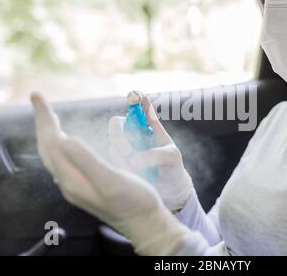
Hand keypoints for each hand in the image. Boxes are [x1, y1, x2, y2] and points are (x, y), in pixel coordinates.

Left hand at [31, 92, 188, 254]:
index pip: (51, 142)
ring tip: (51, 117)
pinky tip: (68, 141)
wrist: (144, 223)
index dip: (44, 118)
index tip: (38, 96)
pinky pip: (65, 159)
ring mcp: (77, 185)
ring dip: (51, 132)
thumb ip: (87, 160)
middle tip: (39, 99)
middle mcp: (70, 182)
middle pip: (48, 147)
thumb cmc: (134, 202)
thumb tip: (64, 138)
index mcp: (73, 179)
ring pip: (55, 154)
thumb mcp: (112, 180)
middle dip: (44, 122)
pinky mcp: (85, 185)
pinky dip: (62, 143)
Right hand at [108, 91, 192, 211]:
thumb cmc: (172, 167)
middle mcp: (134, 133)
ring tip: (136, 168)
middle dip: (118, 135)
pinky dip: (121, 167)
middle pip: (116, 124)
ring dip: (121, 155)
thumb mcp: (172, 157)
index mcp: (149, 125)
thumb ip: (157, 154)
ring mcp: (125, 148)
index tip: (134, 97)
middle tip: (126, 150)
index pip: (140, 106)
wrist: (169, 189)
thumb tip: (134, 159)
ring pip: (113, 145)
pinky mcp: (119, 163)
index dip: (136, 98)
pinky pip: (113, 161)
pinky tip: (133, 174)